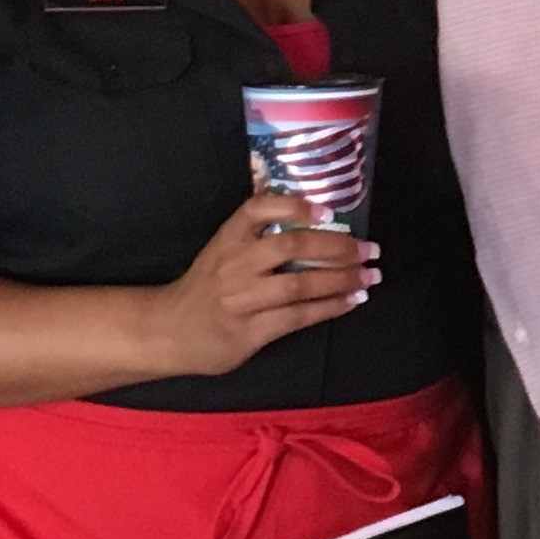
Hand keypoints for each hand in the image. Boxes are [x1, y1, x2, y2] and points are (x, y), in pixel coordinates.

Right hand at [151, 191, 370, 379]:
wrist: (169, 331)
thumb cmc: (206, 287)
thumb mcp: (221, 250)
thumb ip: (256, 235)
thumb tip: (313, 217)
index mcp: (228, 238)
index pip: (257, 209)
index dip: (294, 206)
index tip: (327, 210)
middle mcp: (235, 265)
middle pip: (290, 247)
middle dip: (337, 246)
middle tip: (369, 248)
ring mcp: (242, 300)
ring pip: (300, 285)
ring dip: (342, 280)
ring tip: (369, 276)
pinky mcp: (250, 332)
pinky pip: (298, 317)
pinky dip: (330, 308)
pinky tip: (352, 301)